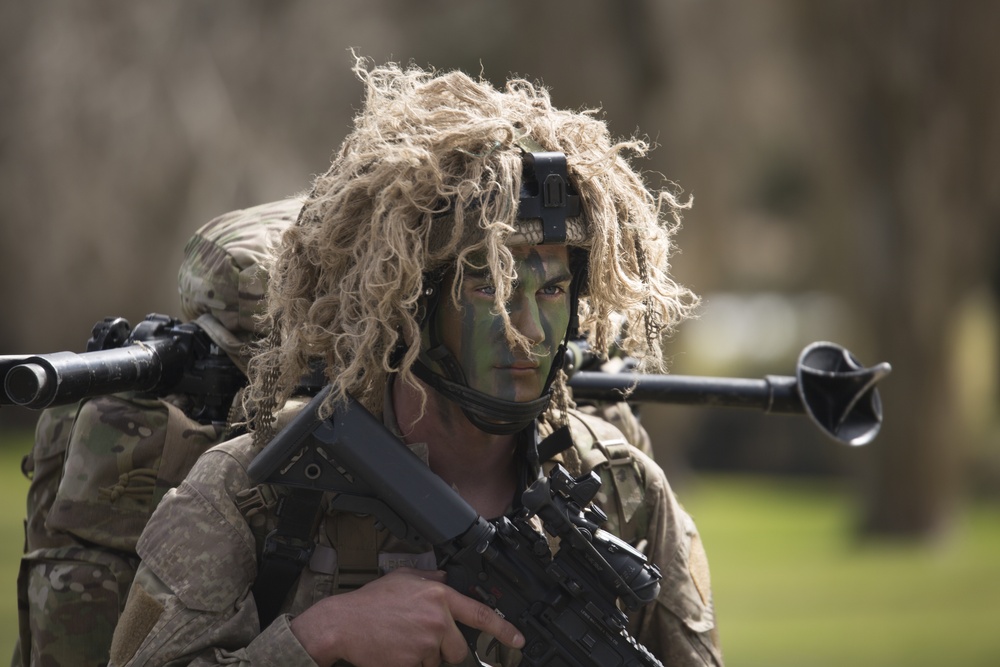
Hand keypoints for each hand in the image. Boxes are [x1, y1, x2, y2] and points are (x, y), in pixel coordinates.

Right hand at [289, 567, 523, 666]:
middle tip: (421, 639)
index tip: (518, 639)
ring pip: (438, 662)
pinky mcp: (413, 664)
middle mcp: (437, 620)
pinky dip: (410, 665)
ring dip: (425, 658)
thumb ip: (430, 579)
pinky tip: (395, 651)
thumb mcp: (403, 578)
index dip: (504, 629)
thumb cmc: (370, 602)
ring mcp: (426, 645)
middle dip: (445, 649)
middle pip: (459, 649)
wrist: (343, 624)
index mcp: (438, 597)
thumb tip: (446, 578)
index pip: (480, 614)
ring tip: (402, 642)